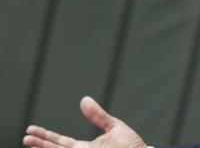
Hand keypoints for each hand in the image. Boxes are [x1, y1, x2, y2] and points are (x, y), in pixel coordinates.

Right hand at [23, 96, 147, 147]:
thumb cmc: (131, 146)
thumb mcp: (114, 127)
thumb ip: (98, 116)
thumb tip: (84, 99)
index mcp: (85, 147)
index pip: (60, 142)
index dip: (45, 136)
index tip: (31, 130)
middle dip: (40, 145)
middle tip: (26, 138)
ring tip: (32, 143)